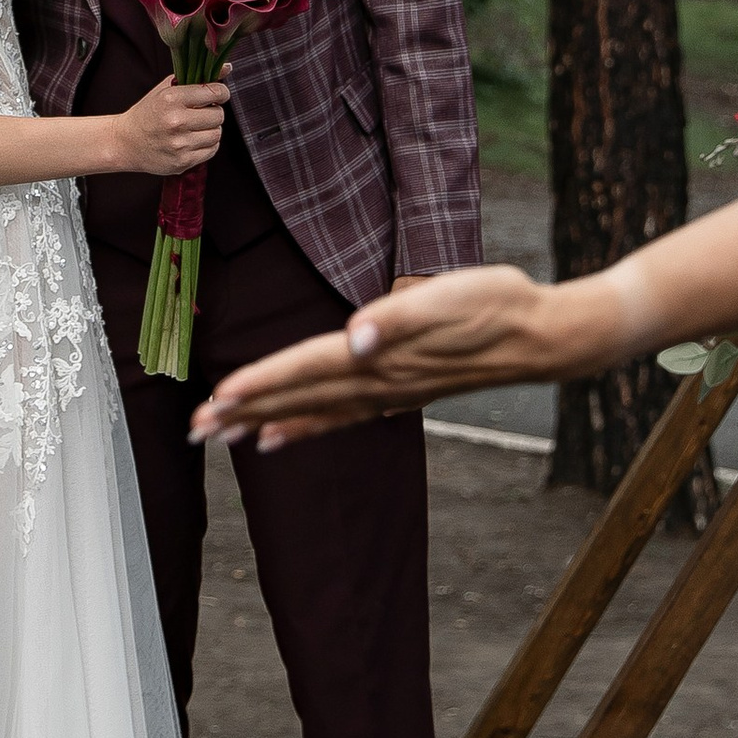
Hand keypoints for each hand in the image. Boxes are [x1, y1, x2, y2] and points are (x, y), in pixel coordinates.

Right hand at [111, 76, 229, 179]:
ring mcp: (179, 144)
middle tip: (202, 112)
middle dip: (213, 112)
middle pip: (218, 115)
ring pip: (217, 134)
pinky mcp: (182, 162)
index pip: (213, 93)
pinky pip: (211, 150)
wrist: (126, 142)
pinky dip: (207, 144)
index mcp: (171, 99)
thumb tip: (227, 67)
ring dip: (210, 129)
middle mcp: (176, 122)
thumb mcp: (166, 90)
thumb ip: (197, 77)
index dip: (221, 93)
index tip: (218, 94)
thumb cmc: (148, 113)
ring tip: (196, 127)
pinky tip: (193, 139)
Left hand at [193, 264, 585, 448]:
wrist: (544, 336)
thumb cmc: (498, 306)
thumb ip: (399, 318)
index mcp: (382, 356)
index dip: (262, 383)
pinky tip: (275, 439)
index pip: (307, 369)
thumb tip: (358, 336)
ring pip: (312, 411)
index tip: (217, 398)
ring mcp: (389, 392)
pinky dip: (304, 426)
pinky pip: (339, 417)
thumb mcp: (451, 299)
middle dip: (244, 413)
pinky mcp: (400, 392)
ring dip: (262, 421)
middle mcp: (378, 381)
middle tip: (193, 431)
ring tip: (218, 436)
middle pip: (299, 398)